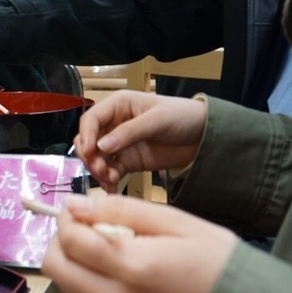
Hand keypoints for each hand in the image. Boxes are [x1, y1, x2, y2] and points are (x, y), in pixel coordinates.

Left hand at [42, 194, 237, 292]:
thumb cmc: (216, 261)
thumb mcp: (175, 221)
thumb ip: (120, 209)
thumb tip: (75, 205)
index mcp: (134, 268)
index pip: (70, 240)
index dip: (67, 218)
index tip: (79, 209)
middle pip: (56, 267)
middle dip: (63, 241)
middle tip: (87, 228)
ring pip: (68, 288)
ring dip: (76, 264)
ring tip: (110, 252)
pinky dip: (93, 286)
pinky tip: (123, 277)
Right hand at [74, 91, 207, 190]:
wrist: (205, 136)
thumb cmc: (183, 116)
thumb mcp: (157, 120)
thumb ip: (129, 132)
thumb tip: (102, 146)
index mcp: (118, 106)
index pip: (91, 119)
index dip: (86, 135)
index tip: (89, 152)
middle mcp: (114, 124)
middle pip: (89, 140)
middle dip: (90, 156)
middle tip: (99, 169)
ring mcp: (120, 144)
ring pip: (98, 158)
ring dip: (98, 170)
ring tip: (109, 179)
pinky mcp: (128, 161)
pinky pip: (111, 171)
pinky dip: (108, 179)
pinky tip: (112, 186)